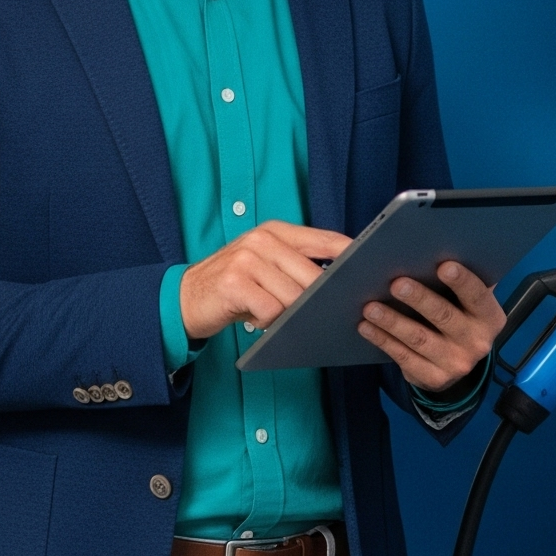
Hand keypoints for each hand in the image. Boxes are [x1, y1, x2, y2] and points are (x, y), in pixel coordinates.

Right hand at [179, 220, 351, 343]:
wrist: (183, 298)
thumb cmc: (234, 286)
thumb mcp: (264, 265)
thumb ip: (297, 265)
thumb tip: (340, 282)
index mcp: (275, 231)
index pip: (326, 240)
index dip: (352, 255)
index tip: (372, 270)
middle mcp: (262, 239)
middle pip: (312, 275)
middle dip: (319, 299)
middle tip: (321, 314)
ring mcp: (247, 259)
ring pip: (293, 296)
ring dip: (290, 315)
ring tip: (275, 316)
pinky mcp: (235, 283)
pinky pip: (271, 312)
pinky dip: (268, 323)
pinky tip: (256, 320)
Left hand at [359, 260, 504, 391]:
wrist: (453, 363)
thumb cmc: (454, 316)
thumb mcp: (463, 301)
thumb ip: (452, 280)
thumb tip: (419, 248)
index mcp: (489, 316)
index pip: (478, 296)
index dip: (462, 281)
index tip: (443, 265)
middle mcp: (477, 341)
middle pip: (445, 316)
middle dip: (419, 299)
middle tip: (396, 283)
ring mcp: (456, 363)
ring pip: (419, 339)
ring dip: (393, 321)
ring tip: (370, 307)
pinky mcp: (433, 378)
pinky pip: (404, 357)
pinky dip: (383, 340)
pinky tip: (366, 327)